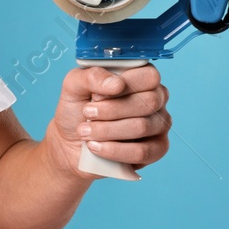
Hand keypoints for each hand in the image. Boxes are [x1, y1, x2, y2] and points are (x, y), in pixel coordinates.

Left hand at [46, 64, 171, 177]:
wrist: (69, 144)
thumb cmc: (77, 111)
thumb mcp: (74, 86)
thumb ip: (91, 76)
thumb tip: (117, 84)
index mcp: (141, 78)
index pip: (149, 76)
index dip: (123, 85)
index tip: (96, 95)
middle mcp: (156, 99)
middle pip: (148, 102)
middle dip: (111, 110)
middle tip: (87, 113)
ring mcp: (159, 125)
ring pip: (142, 127)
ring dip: (107, 130)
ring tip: (85, 132)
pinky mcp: (156, 149)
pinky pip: (142, 151)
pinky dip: (114, 150)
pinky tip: (95, 147)